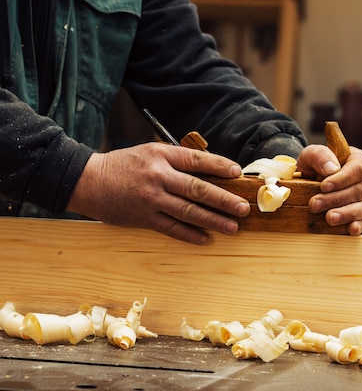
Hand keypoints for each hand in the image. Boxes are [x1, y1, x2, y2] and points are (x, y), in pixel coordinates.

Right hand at [67, 142, 249, 243]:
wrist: (89, 181)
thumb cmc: (125, 165)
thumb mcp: (150, 152)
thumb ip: (177, 160)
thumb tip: (210, 170)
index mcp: (162, 155)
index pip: (196, 159)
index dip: (219, 165)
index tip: (237, 172)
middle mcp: (158, 176)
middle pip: (197, 189)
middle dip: (224, 199)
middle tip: (243, 208)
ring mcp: (151, 199)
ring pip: (188, 211)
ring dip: (213, 220)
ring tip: (232, 227)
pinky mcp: (143, 218)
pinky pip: (171, 228)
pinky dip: (190, 234)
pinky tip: (206, 238)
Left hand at [297, 145, 361, 234]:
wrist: (312, 179)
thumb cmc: (315, 164)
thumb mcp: (311, 154)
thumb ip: (319, 156)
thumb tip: (331, 169)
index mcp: (359, 160)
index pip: (357, 169)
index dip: (342, 179)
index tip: (324, 186)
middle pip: (358, 190)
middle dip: (336, 199)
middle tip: (315, 204)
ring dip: (345, 214)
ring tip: (329, 218)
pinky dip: (358, 225)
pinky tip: (350, 229)